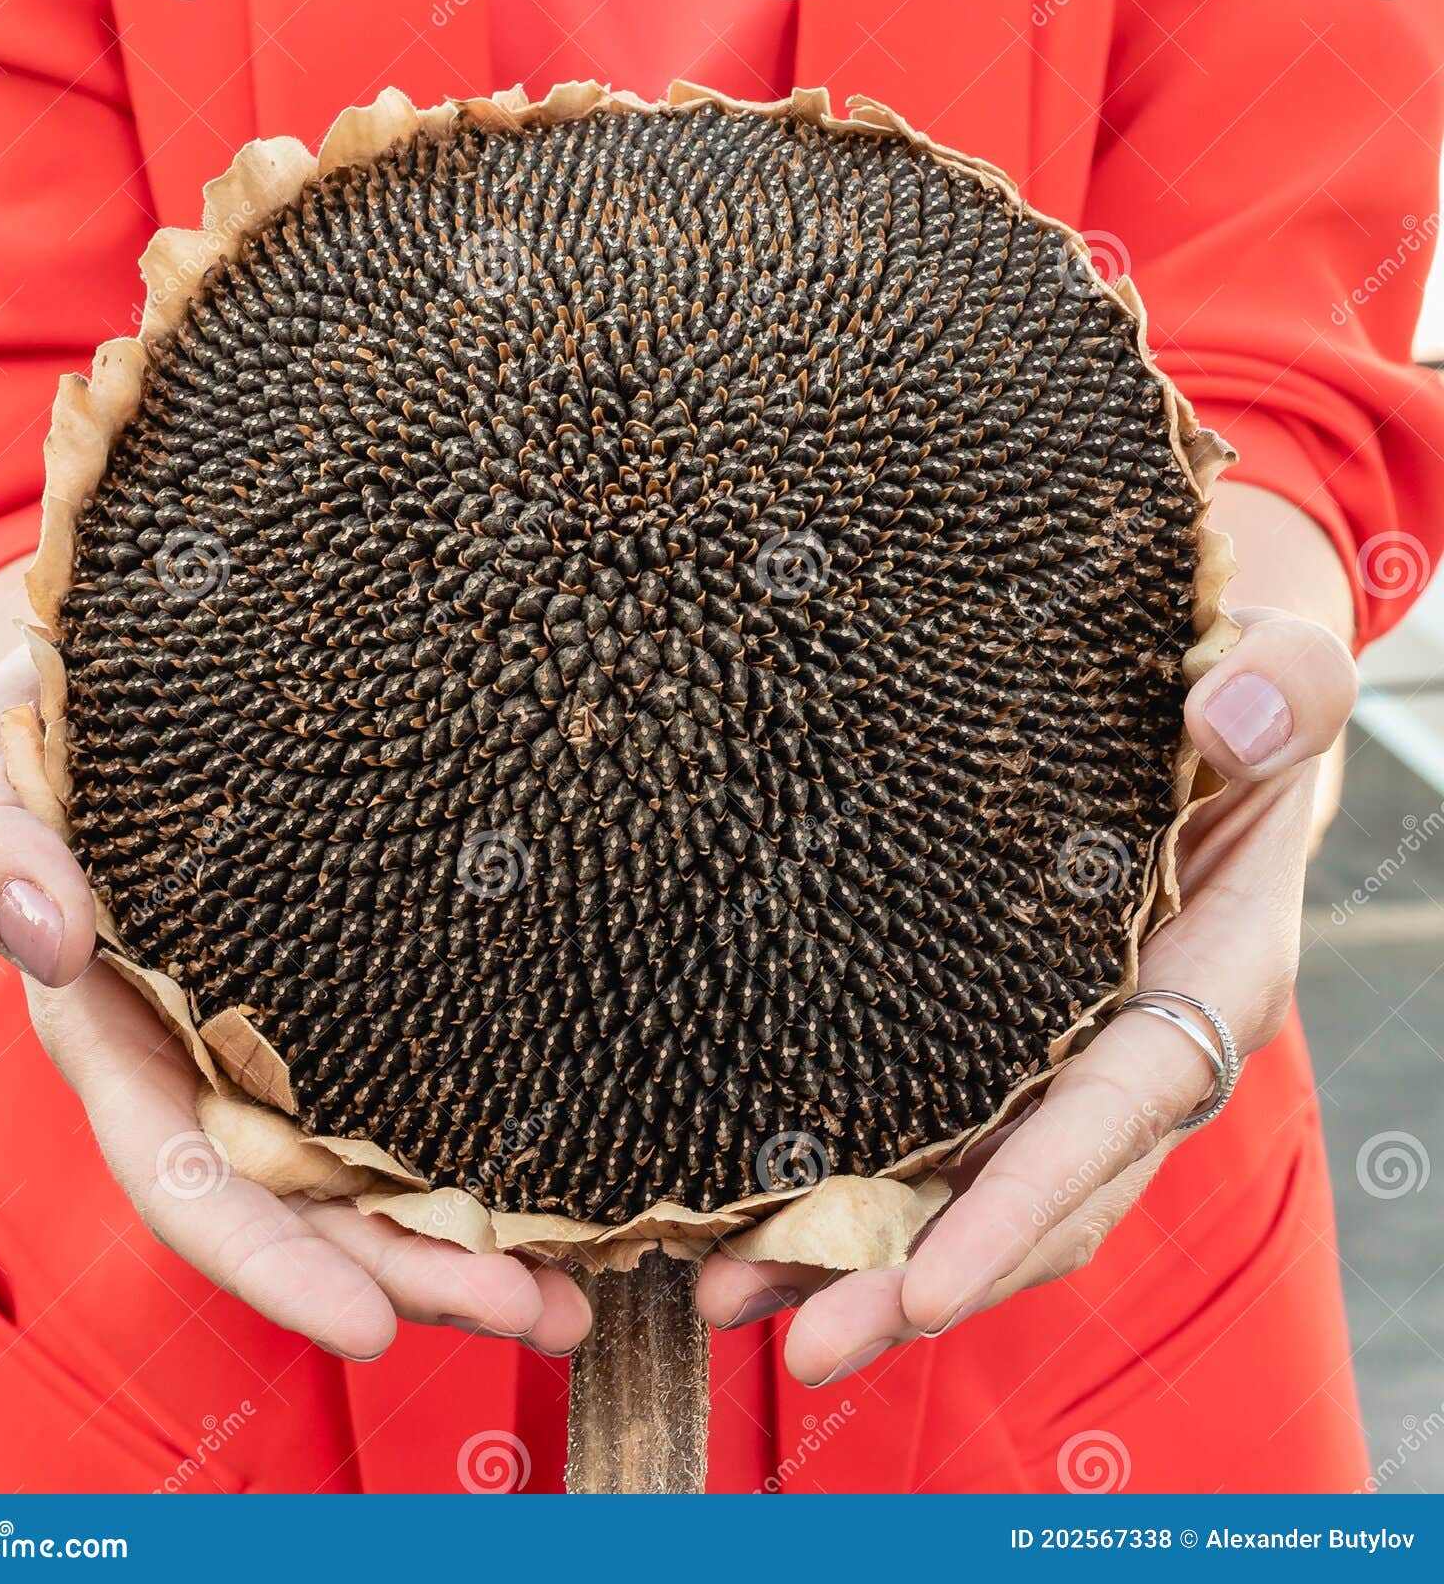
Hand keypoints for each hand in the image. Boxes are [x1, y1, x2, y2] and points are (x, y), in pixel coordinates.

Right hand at [0, 647, 590, 1360]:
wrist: (136, 698)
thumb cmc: (45, 734)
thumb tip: (53, 934)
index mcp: (123, 1044)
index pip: (192, 1183)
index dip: (273, 1263)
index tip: (368, 1327)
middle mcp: (216, 1067)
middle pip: (317, 1210)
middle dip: (416, 1276)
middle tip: (538, 1318)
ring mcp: (299, 1040)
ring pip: (387, 1171)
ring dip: (480, 1243)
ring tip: (583, 1295)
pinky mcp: (371, 991)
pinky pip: (432, 1085)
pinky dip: (502, 1145)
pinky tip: (585, 1181)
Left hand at [697, 604, 1357, 1385]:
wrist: (1193, 703)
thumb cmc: (1235, 689)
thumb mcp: (1275, 664)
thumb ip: (1277, 684)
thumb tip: (1229, 712)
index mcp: (1207, 975)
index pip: (1116, 1112)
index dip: (1024, 1206)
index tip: (928, 1292)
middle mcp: (1133, 1044)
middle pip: (1034, 1196)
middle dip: (920, 1279)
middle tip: (798, 1342)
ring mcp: (1061, 1054)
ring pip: (968, 1187)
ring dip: (858, 1257)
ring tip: (728, 1301)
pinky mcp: (997, 1040)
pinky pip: (931, 1133)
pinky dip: (848, 1186)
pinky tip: (749, 1218)